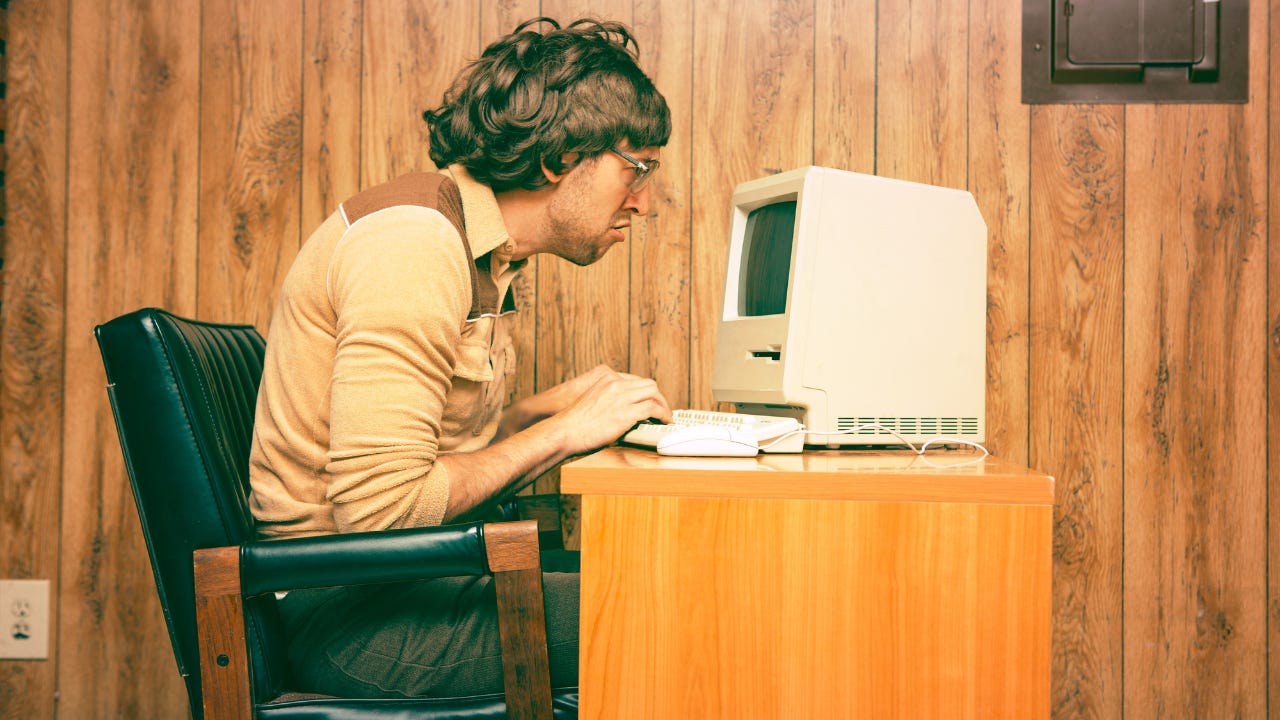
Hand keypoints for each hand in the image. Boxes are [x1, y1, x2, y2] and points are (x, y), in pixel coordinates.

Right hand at [498, 364, 654, 437]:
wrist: (563, 432)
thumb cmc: (571, 423)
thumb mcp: (589, 402)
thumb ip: (606, 401)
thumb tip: (619, 413)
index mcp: (605, 378)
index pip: (634, 380)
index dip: (645, 392)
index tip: (650, 400)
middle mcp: (615, 383)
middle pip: (648, 384)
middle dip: (658, 397)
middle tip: (662, 409)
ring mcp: (621, 396)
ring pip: (653, 393)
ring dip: (663, 405)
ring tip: (666, 416)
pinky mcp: (626, 412)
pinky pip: (652, 409)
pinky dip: (662, 415)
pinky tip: (663, 422)